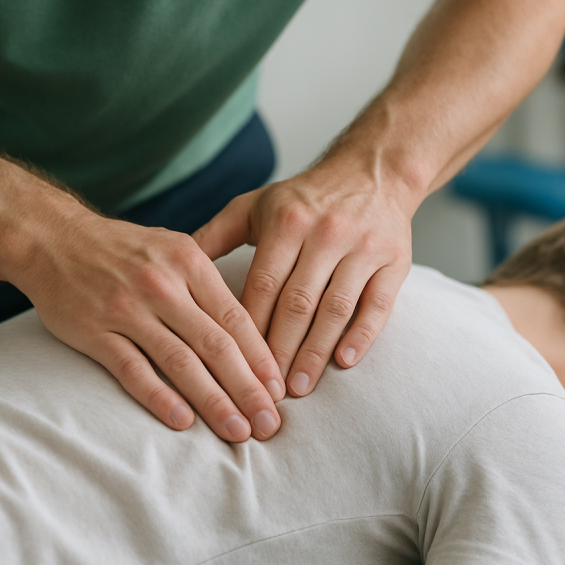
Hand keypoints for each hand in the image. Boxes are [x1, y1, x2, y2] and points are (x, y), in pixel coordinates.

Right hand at [16, 211, 285, 441]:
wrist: (52, 237)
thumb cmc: (122, 249)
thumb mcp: (173, 248)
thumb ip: (208, 285)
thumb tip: (251, 333)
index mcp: (189, 263)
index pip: (236, 319)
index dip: (261, 359)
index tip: (280, 392)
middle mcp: (162, 285)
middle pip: (215, 345)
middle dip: (248, 389)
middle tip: (270, 424)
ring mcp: (127, 309)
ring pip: (180, 362)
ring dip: (213, 401)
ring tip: (237, 431)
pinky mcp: (94, 331)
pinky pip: (133, 370)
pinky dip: (159, 397)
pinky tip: (183, 422)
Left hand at [193, 152, 413, 396]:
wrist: (371, 173)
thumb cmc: (302, 199)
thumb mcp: (253, 207)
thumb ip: (212, 237)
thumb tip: (169, 270)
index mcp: (286, 222)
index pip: (262, 285)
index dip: (247, 329)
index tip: (232, 365)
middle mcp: (325, 233)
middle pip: (297, 303)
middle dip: (279, 351)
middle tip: (264, 392)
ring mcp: (363, 247)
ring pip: (335, 308)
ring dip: (315, 352)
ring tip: (299, 388)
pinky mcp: (395, 261)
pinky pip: (378, 305)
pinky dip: (361, 336)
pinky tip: (343, 362)